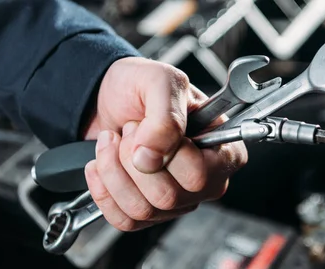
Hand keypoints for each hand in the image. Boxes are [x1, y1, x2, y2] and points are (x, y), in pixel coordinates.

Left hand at [81, 57, 247, 230]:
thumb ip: (165, 119)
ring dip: (114, 172)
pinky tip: (101, 165)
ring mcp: (178, 200)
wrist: (106, 96)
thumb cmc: (142, 87)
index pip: (198, 175)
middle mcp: (206, 180)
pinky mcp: (148, 211)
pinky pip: (124, 220)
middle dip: (133, 160)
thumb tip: (150, 158)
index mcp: (223, 150)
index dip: (166, 154)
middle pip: (169, 197)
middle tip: (129, 130)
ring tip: (113, 142)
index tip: (144, 126)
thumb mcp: (160, 82)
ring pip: (142, 210)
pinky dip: (103, 190)